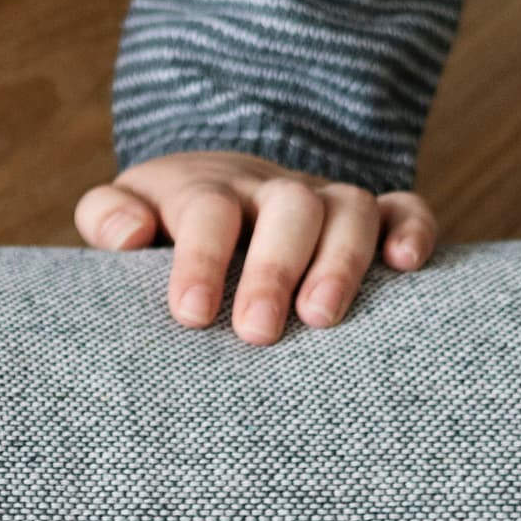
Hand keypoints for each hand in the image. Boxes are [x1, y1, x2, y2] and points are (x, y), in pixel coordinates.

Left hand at [75, 151, 437, 342]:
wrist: (212, 186)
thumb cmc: (160, 221)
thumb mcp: (121, 209)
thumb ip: (108, 216)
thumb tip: (130, 235)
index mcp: (205, 189)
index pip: (208, 211)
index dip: (200, 259)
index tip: (189, 315)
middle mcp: (270, 190)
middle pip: (288, 208)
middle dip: (274, 269)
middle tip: (256, 333)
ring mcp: (323, 198)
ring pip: (349, 208)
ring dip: (341, 261)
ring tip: (321, 319)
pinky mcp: (367, 214)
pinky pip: (404, 206)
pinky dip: (413, 229)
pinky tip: (407, 266)